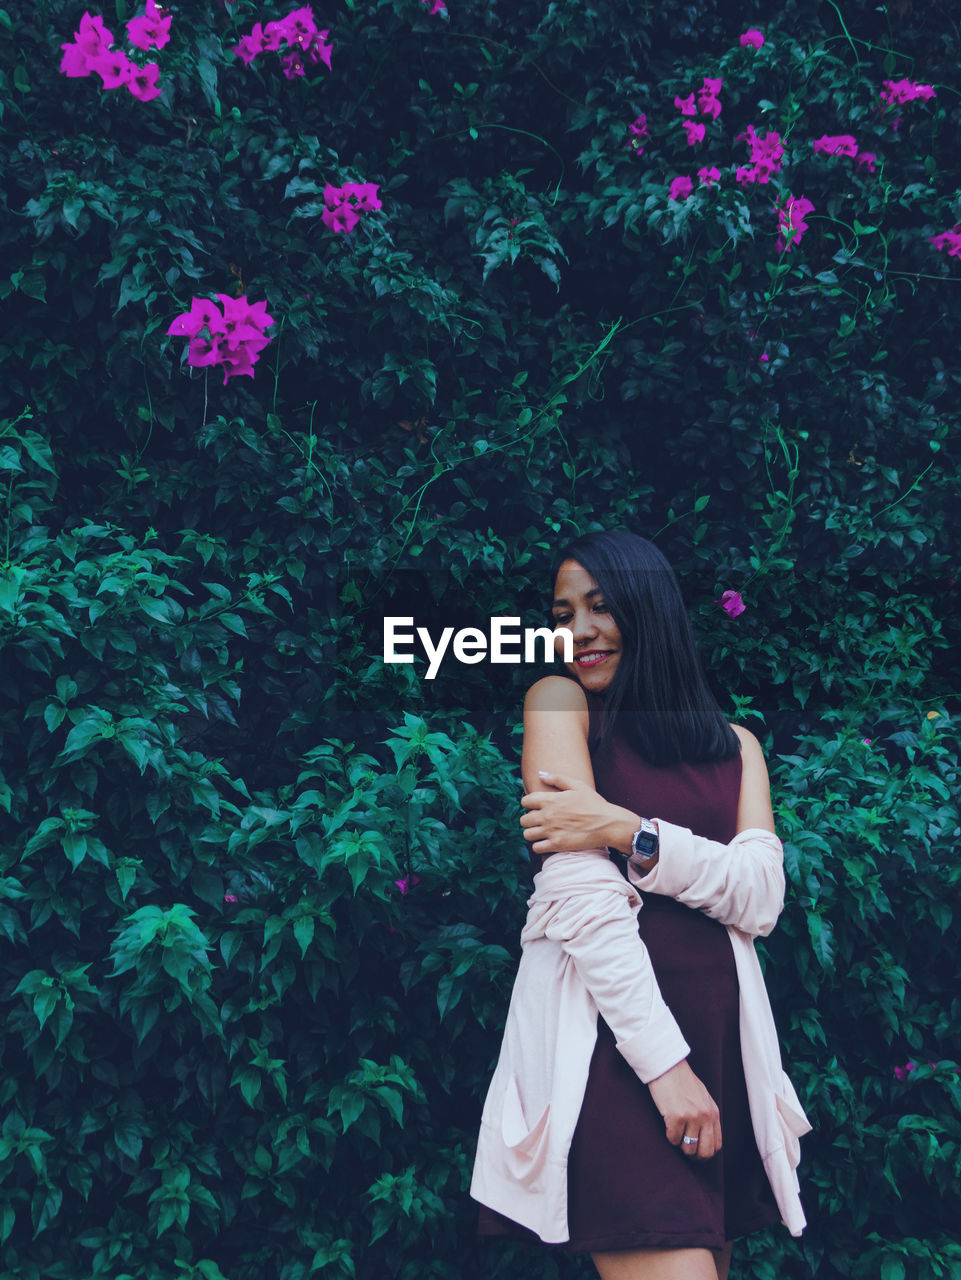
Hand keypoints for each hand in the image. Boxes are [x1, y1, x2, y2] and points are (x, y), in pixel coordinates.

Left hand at [520, 771, 637, 854]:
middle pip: (523, 820)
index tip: (536, 807)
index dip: (529, 804)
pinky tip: (547, 843)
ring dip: (533, 834)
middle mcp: (547, 815)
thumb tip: (540, 774)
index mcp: (550, 799)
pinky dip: (539, 846)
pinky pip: (536, 848)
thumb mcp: (578, 786)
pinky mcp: (557, 845)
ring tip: (542, 833)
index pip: (525, 801)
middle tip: (539, 822)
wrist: (608, 824)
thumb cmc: (594, 804)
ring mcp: (551, 831)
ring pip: (527, 835)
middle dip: (529, 821)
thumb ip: (557, 778)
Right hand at [647, 1058, 721, 1160]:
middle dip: (694, 1157)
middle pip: (705, 1152)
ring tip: (675, 1133)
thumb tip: (704, 1137)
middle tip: (685, 1151)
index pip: (717, 1145)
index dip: (705, 1153)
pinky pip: (673, 1139)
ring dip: (680, 1145)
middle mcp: (706, 1116)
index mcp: (713, 1112)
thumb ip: (706, 1115)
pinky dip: (669, 1136)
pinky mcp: (677, 1117)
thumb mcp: (701, 1097)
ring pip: (688, 1149)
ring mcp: (692, 1117)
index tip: (696, 1151)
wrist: (667, 1066)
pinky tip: (667, 1124)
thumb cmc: (681, 1081)